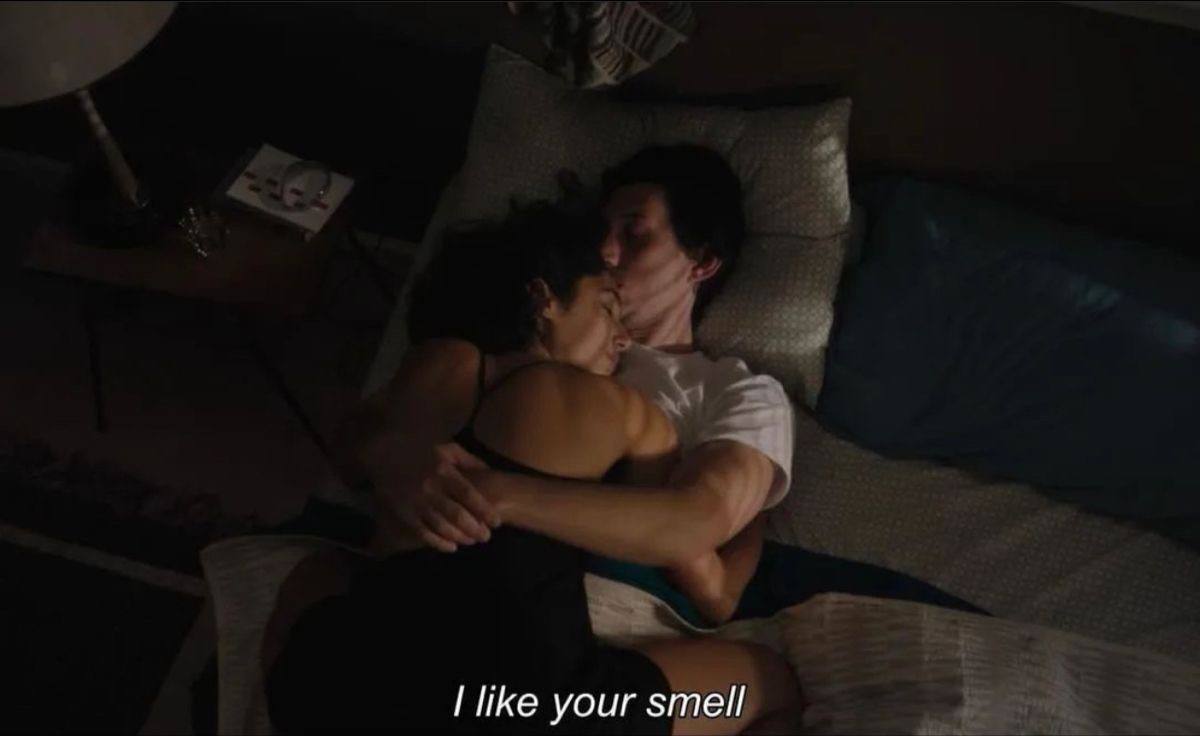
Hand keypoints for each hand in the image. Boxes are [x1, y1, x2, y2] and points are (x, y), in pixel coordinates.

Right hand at [372, 442, 499, 552]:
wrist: (384, 455)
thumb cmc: (420, 451)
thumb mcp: (446, 448)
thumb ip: (468, 460)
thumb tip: (489, 472)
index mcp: (444, 471)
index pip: (468, 494)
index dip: (484, 510)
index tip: (496, 522)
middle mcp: (431, 488)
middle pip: (457, 514)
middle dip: (474, 529)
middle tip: (486, 537)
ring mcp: (416, 502)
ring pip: (441, 526)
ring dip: (459, 537)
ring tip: (472, 542)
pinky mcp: (404, 513)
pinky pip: (423, 533)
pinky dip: (438, 543)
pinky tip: (451, 547)